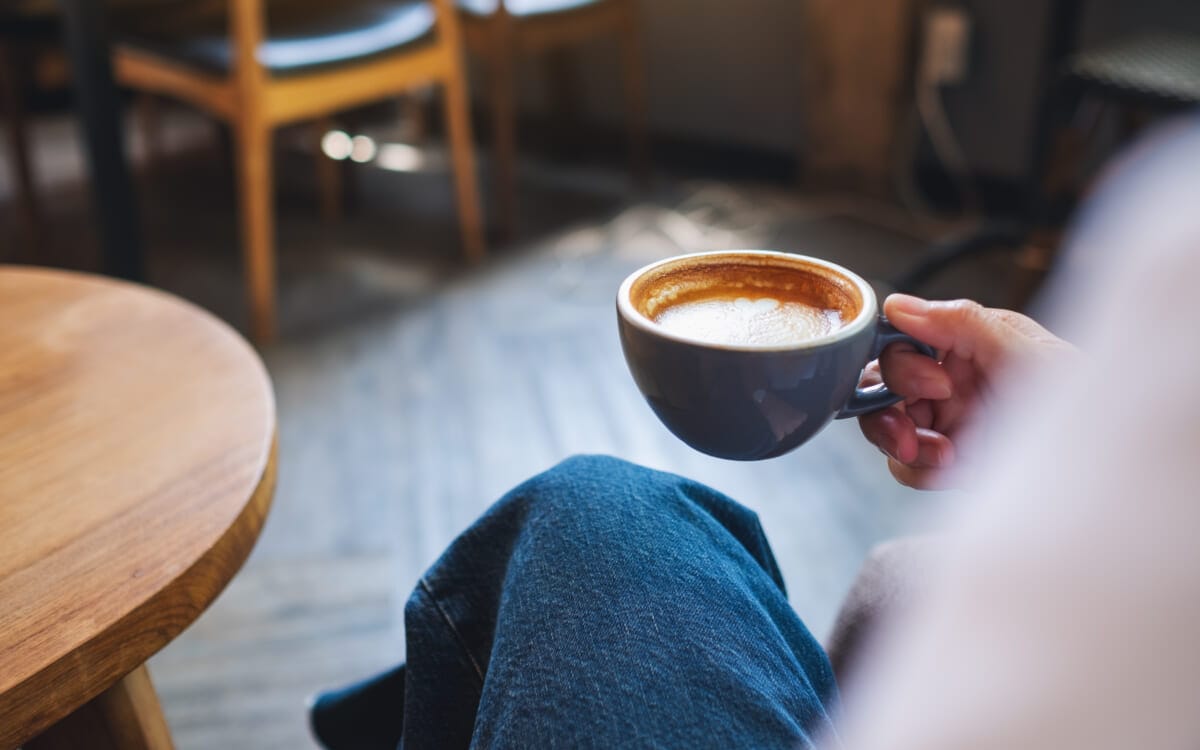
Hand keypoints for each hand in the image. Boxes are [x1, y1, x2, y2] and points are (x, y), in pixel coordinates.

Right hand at [859, 294, 1072, 488]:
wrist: (1104, 473)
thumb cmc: (1087, 406)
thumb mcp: (1028, 356)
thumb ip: (963, 323)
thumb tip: (900, 305)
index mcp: (971, 342)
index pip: (904, 338)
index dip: (901, 361)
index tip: (933, 383)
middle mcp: (953, 380)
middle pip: (882, 383)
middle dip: (888, 407)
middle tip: (915, 428)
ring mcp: (949, 423)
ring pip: (885, 424)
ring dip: (900, 441)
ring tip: (940, 454)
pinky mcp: (949, 464)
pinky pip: (905, 465)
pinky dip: (918, 469)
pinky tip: (952, 469)